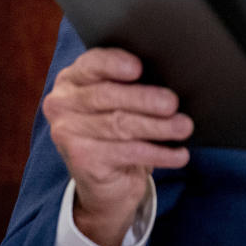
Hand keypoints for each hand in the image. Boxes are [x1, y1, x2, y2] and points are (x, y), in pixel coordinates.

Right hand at [43, 47, 192, 245]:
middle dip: (143, 99)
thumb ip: (131, 85)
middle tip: (172, 102)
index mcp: (71, 79)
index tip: (139, 68)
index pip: (91, 64)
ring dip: (157, 126)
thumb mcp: (119, 102)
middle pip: (106, 96)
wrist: (105, 181)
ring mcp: (67, 133)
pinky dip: (158, 153)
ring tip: (183, 126)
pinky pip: (127, 153)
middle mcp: (62, 103)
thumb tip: (168, 76)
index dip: (114, 64)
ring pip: (119, 125)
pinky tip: (178, 154)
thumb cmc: (118, 129)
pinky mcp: (82, 160)